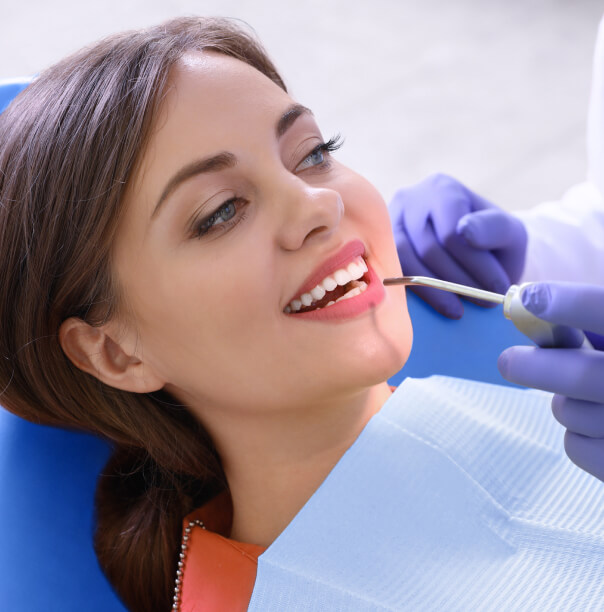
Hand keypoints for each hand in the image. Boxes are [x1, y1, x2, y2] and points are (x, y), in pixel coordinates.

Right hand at [389, 174, 526, 317]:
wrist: (473, 250)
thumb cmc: (491, 241)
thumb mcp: (508, 231)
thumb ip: (495, 228)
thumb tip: (465, 232)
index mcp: (442, 188)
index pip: (451, 231)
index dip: (476, 264)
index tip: (497, 287)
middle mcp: (409, 200)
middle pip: (429, 248)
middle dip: (458, 281)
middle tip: (483, 302)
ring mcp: (390, 225)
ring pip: (407, 262)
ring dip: (436, 290)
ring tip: (460, 308)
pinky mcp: (381, 250)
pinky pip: (394, 274)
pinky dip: (418, 292)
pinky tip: (439, 304)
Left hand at [498, 282, 603, 480]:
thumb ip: (593, 326)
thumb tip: (533, 308)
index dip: (573, 303)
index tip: (530, 297)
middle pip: (584, 376)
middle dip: (536, 367)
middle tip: (507, 361)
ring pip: (568, 411)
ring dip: (564, 402)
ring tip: (589, 399)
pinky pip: (575, 447)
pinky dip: (577, 436)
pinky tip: (601, 430)